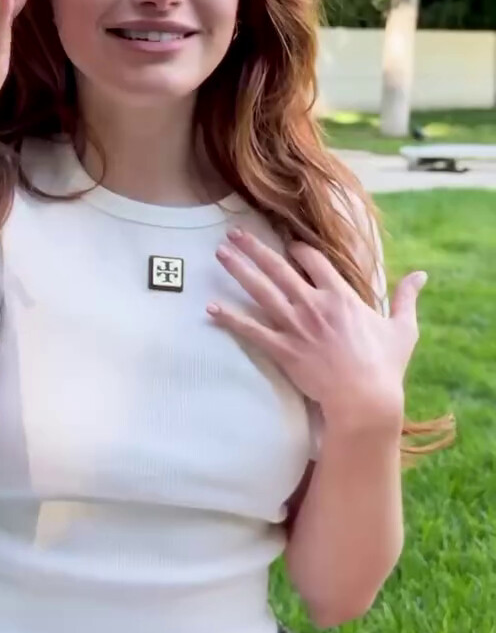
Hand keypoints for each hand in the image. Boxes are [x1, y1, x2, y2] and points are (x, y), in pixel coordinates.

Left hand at [208, 229, 426, 429]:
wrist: (366, 400)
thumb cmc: (386, 366)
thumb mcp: (403, 328)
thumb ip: (407, 298)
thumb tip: (422, 275)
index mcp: (341, 296)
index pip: (314, 260)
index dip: (299, 248)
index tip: (287, 242)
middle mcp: (314, 304)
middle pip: (279, 268)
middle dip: (255, 248)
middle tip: (233, 233)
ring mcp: (296, 326)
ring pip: (261, 290)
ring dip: (239, 269)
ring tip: (220, 253)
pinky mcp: (284, 349)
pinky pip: (252, 330)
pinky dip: (230, 318)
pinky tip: (210, 307)